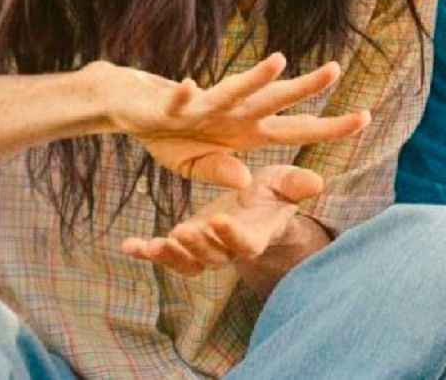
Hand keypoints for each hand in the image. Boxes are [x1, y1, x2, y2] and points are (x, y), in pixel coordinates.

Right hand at [98, 52, 369, 187]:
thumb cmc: (171, 134)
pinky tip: (187, 86)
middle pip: (274, 100)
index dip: (329, 126)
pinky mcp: (171, 106)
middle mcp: (233, 113)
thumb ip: (221, 171)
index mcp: (246, 131)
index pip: (296, 129)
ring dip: (254, 78)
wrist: (129, 107)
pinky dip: (183, 96)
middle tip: (335, 70)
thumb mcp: (196, 165)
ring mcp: (205, 107)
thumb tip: (246, 181)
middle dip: (304, 87)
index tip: (366, 117)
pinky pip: (180, 102)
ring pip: (234, 90)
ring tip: (277, 61)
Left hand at [120, 164, 322, 276]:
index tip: (220, 220)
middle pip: (213, 257)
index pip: (245, 244)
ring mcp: (206, 251)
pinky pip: (165, 256)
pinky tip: (128, 246)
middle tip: (184, 231)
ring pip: (188, 263)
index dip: (233, 236)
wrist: (253, 204)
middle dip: (197, 246)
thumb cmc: (272, 193)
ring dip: (170, 256)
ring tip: (154, 243)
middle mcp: (229, 249)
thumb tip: (317, 182)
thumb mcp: (284, 182)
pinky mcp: (186, 247)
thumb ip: (296, 183)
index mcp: (255, 234)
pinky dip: (146, 253)